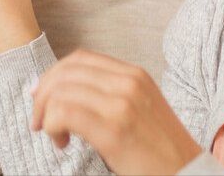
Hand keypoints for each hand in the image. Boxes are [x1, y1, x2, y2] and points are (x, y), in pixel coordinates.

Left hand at [31, 50, 201, 174]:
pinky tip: (62, 142)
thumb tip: (63, 91)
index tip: (41, 95)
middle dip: (43, 94)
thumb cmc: (158, 148)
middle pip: (67, 72)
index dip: (53, 74)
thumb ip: (108, 93)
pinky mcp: (114, 129)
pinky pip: (65, 113)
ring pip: (62, 91)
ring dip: (45, 114)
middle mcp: (128, 82)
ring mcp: (122, 104)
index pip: (80, 58)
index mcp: (134, 74)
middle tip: (38, 119)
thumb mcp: (138, 108)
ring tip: (55, 136)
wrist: (185, 172)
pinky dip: (52, 126)